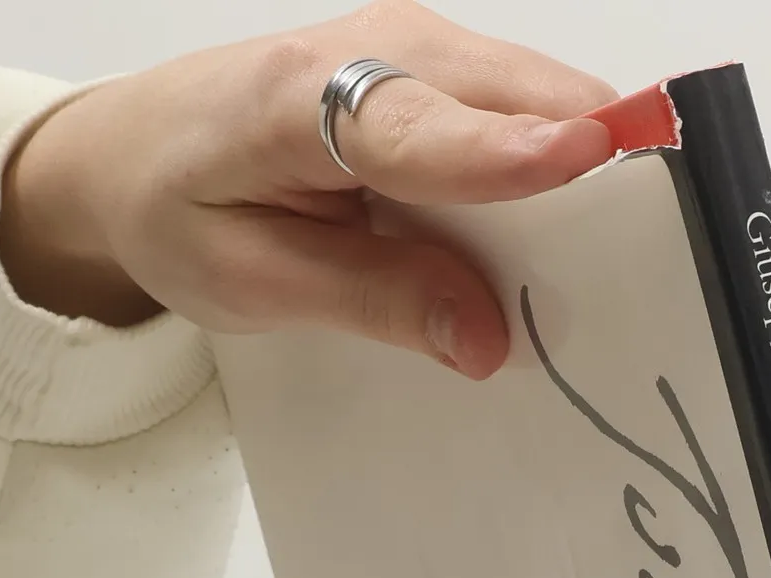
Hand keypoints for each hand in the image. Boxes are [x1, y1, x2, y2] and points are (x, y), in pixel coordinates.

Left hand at [0, 3, 616, 378]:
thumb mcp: (252, 281)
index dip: (512, 151)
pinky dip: (555, 174)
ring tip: (596, 271)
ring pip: (544, 103)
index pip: (427, 127)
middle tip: (633, 278)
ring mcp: (420, 47)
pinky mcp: (445, 67)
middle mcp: (379, 50)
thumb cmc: (182, 208)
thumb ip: (372, 301)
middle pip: (522, 102)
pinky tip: (550, 237)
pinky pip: (530, 113)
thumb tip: (485, 337)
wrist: (137, 148)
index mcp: (302, 99)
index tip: (589, 159)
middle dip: (590, 180)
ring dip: (584, 182)